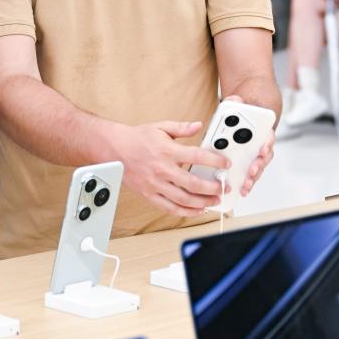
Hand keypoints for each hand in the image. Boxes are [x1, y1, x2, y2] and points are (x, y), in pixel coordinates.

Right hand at [109, 121, 230, 216]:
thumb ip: (181, 128)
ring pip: (184, 199)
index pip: (198, 156)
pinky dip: (185, 211)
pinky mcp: (149, 194)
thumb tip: (198, 126)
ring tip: (215, 200)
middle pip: (193, 183)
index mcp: (167, 151)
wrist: (114, 149)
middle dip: (213, 187)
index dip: (215, 161)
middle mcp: (162, 169)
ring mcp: (155, 184)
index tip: (225, 163)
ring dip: (203, 202)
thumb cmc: (136, 138)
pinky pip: (169, 208)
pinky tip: (196, 210)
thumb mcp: (160, 127)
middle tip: (223, 187)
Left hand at [223, 94, 274, 195]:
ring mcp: (253, 150)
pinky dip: (242, 179)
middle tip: (251, 171)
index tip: (262, 150)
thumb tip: (235, 100)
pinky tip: (237, 188)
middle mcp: (261, 141)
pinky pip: (245, 169)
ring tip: (244, 186)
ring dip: (251, 177)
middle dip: (258, 166)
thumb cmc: (247, 104)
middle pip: (263, 157)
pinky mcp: (243, 157)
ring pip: (256, 166)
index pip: (269, 137)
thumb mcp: (242, 98)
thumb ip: (237, 99)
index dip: (266, 144)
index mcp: (263, 128)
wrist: (247, 104)